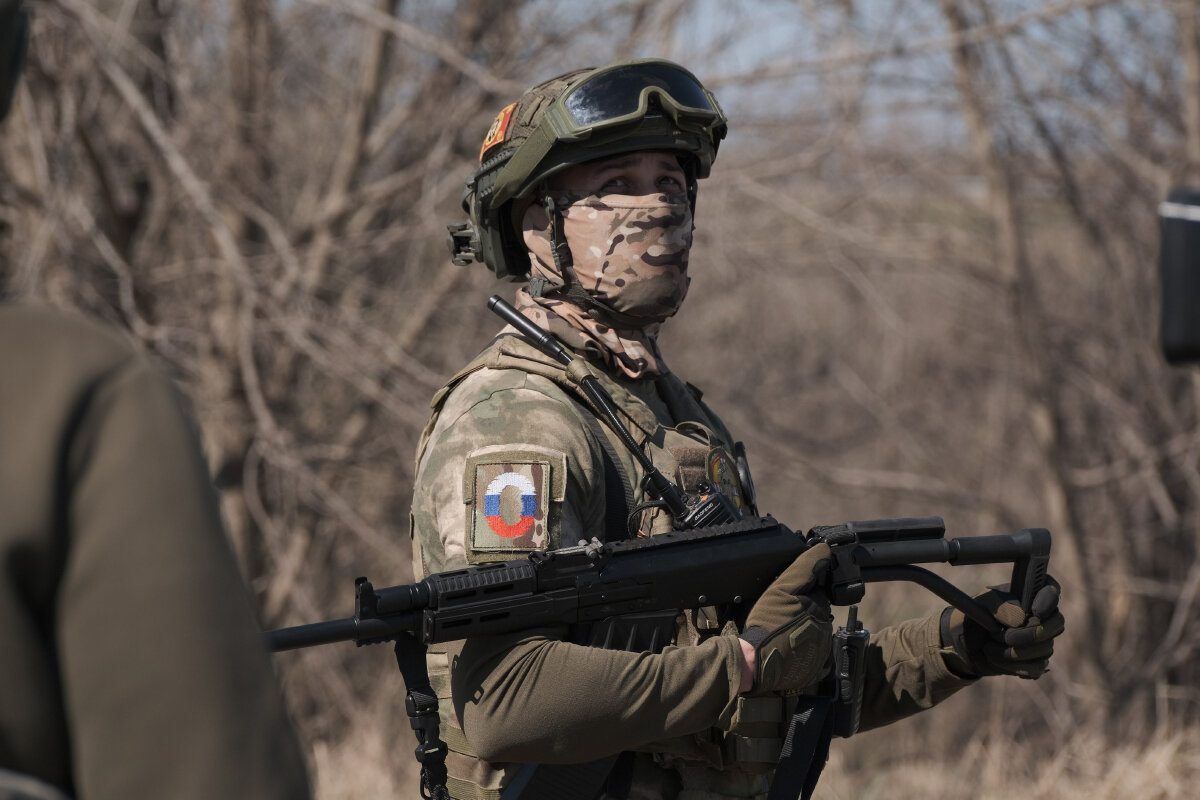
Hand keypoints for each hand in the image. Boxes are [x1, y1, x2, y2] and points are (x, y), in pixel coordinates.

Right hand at [739, 543, 832, 692]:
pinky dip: (801, 647)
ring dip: (801, 628)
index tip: (786, 600)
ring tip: (781, 631)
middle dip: (802, 610)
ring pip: (814, 630)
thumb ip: (805, 568)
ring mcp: (822, 650)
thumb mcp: (782, 588)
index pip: (817, 592)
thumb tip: (826, 550)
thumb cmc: (766, 624)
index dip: (801, 592)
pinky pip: (813, 652)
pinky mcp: (816, 668)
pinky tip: (786, 646)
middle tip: (781, 615)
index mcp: (820, 608)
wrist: (754, 661)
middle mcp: (826, 629)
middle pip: (816, 611)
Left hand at [940, 576, 1063, 678]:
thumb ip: (1001, 606)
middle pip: (1057, 624)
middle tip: (1007, 637)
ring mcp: (1044, 639)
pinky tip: (996, 659)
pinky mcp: (1037, 660)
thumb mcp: (982, 605)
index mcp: (1031, 594)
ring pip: (1045, 648)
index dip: (1049, 600)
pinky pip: (1036, 667)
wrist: (966, 642)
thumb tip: (1020, 619)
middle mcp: (1043, 616)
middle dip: (1031, 634)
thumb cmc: (977, 615)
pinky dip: (1013, 666)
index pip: (1052, 591)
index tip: (1036, 611)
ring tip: (989, 646)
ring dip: (1013, 651)